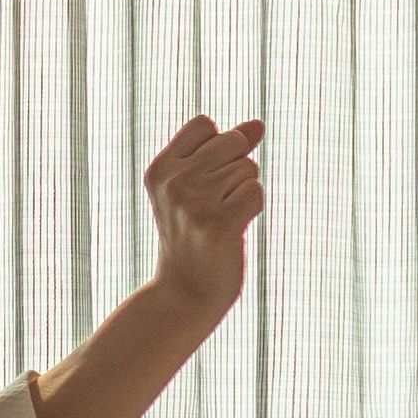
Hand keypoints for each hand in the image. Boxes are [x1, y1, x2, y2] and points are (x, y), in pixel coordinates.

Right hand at [143, 116, 264, 325]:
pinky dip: (253, 210)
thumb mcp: (198, 188)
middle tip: (216, 204)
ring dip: (244, 194)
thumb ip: (225, 152)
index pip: (204, 124)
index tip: (204, 179)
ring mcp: (194, 204)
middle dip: (236, 169)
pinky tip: (234, 229)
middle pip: (232, 142)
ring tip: (222, 220)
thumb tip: (259, 124)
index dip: (218, 146)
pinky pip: (255, 193)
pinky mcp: (218, 225)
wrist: (185, 293)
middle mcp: (172, 183)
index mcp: (159, 170)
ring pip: (247, 169)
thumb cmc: (195, 236)